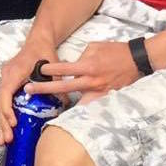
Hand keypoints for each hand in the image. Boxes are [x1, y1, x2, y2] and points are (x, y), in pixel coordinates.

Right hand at [0, 40, 57, 145]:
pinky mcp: (9, 83)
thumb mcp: (53, 67)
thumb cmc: (44, 51)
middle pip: (1, 103)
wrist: (39, 39)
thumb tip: (65, 104)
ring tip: (4, 140)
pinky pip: (5, 101)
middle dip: (3, 122)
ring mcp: (6, 79)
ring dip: (3, 122)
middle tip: (7, 140)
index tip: (13, 123)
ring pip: (1, 104)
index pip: (6, 93)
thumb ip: (56, 84)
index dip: (8, 109)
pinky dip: (6, 115)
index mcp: (14, 71)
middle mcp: (6, 76)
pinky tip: (8, 128)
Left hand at [29, 41, 144, 104]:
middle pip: (63, 87)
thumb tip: (72, 67)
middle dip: (44, 89)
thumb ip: (81, 57)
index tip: (37, 71)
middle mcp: (91, 80)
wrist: (137, 60)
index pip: (63, 68)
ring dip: (62, 105)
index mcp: (88, 65)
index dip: (49, 70)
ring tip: (47, 110)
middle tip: (28, 90)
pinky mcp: (106, 98)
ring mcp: (98, 92)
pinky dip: (81, 111)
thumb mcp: (95, 47)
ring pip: (76, 103)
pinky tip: (71, 117)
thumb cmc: (116, 51)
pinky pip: (90, 107)